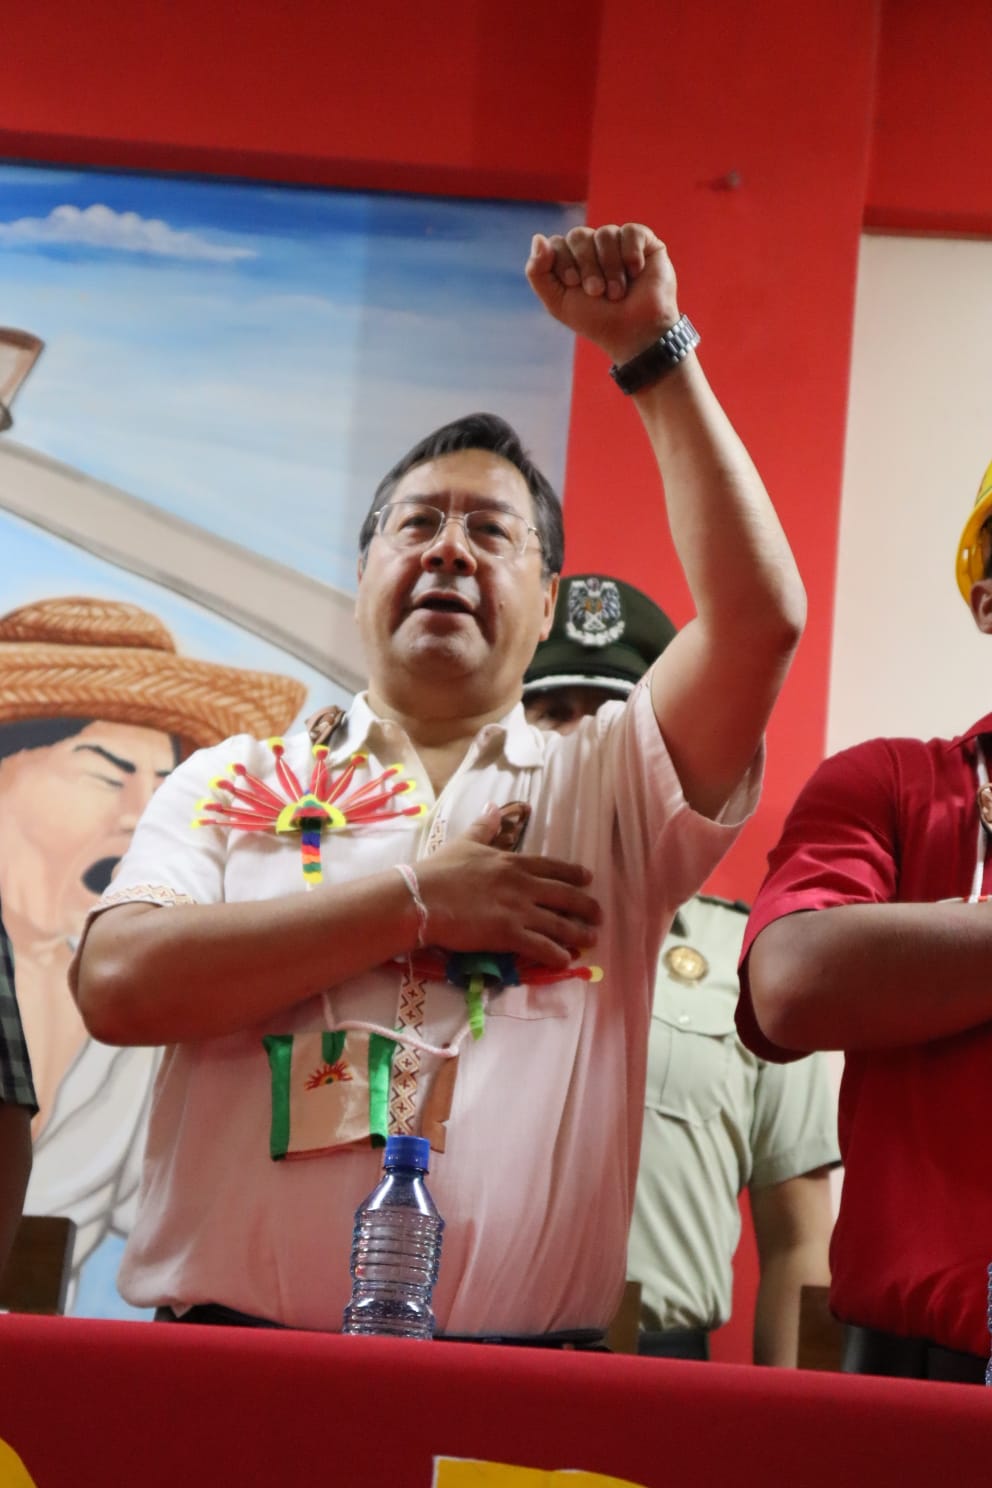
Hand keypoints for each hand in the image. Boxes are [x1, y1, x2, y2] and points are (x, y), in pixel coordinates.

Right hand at [416, 806, 600, 966]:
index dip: (573, 874)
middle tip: (599, 914)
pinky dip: (556, 954)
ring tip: (592, 940)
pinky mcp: (509, 934)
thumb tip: (493, 809)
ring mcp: (518, 910)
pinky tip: (566, 961)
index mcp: (512, 862)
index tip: (588, 879)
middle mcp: (522, 884)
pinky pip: (541, 946)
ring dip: (578, 933)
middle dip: (586, 906)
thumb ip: (484, 828)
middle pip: (564, 895)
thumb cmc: (439, 870)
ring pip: (559, 923)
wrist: (421, 896)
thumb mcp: (465, 842)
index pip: (551, 867)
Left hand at [525, 223, 679, 365]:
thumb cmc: (597, 320)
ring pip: (605, 233)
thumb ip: (537, 273)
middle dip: (586, 266)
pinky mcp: (644, 242)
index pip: (557, 243)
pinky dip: (631, 255)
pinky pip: (631, 231)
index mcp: (570, 260)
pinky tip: (635, 273)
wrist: (635, 332)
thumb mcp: (558, 302)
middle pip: (578, 235)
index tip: (574, 285)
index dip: (563, 263)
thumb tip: (538, 237)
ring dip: (610, 268)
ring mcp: (618, 242)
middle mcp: (593, 248)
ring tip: (617, 293)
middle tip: (597, 292)